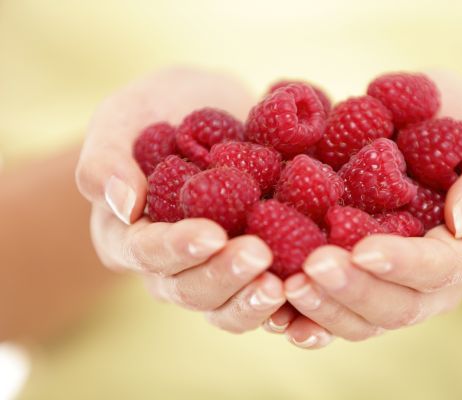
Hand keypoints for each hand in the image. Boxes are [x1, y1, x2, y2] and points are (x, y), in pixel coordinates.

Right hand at [76, 67, 285, 332]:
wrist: (208, 108)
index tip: (210, 234)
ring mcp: (215, 266)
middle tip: (258, 255)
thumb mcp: (123, 118)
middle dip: (224, 276)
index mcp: (130, 236)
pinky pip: (265, 294)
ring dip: (255, 300)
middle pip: (191, 289)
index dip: (177, 249)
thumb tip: (124, 205)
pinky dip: (287, 302)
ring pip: (229, 305)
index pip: (147, 252)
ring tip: (284, 285)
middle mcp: (173, 263)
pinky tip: (309, 294)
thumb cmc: (158, 110)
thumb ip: (107, 158)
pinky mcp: (252, 262)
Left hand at [267, 71, 461, 348]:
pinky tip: (278, 312)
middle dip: (355, 290)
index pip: (443, 268)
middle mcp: (437, 282)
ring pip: (364, 320)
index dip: (405, 264)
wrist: (424, 123)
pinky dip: (307, 317)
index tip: (363, 249)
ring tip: (287, 285)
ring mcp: (396, 286)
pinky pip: (335, 311)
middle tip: (312, 268)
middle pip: (399, 306)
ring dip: (325, 308)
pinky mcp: (361, 280)